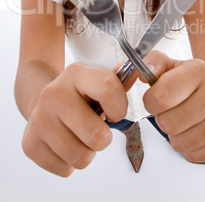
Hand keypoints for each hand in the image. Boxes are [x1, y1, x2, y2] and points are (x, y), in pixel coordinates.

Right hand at [22, 62, 127, 176]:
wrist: (41, 98)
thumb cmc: (79, 94)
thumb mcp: (97, 80)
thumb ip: (119, 80)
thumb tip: (137, 73)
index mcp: (75, 73)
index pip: (108, 89)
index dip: (119, 108)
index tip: (115, 113)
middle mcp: (53, 93)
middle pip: (97, 135)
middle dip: (103, 138)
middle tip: (95, 129)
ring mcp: (39, 119)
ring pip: (81, 157)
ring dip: (86, 152)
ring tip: (79, 136)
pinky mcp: (30, 143)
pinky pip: (65, 169)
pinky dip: (69, 162)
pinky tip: (64, 143)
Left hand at [142, 51, 204, 162]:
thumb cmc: (188, 80)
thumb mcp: (169, 66)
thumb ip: (153, 63)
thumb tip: (144, 73)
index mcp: (199, 70)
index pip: (160, 98)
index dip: (150, 102)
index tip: (155, 99)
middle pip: (168, 124)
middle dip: (162, 120)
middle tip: (170, 110)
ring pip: (180, 143)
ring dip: (175, 135)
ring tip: (182, 121)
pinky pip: (194, 155)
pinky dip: (188, 148)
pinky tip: (193, 131)